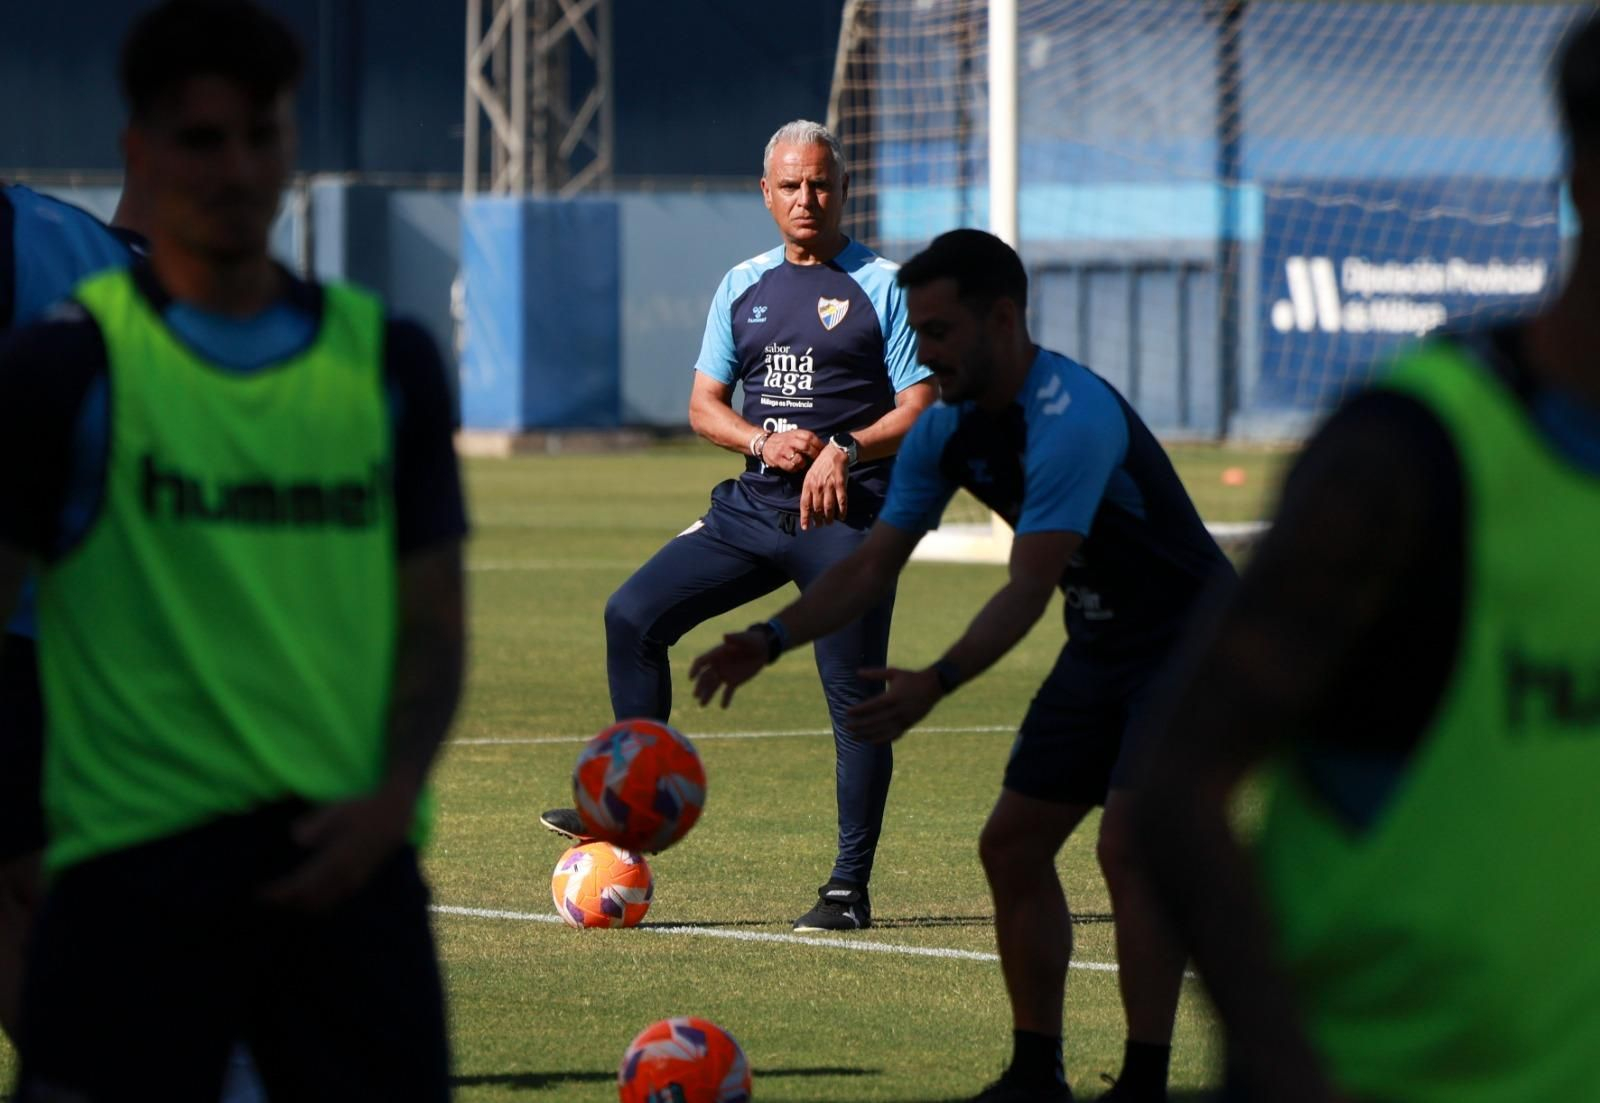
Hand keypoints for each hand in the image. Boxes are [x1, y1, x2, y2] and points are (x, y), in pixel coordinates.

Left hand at [260, 784, 416, 911]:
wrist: (395, 816)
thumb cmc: (363, 809)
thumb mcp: (337, 810)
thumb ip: (316, 825)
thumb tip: (295, 838)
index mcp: (336, 860)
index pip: (301, 885)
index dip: (279, 893)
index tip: (259, 894)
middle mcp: (344, 877)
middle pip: (308, 901)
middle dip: (285, 903)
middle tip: (265, 899)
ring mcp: (353, 882)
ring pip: (322, 905)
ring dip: (300, 906)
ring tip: (282, 901)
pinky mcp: (359, 883)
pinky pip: (333, 902)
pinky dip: (315, 904)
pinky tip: (306, 897)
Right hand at [689, 630, 769, 707]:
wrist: (763, 649)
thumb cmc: (752, 640)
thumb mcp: (745, 638)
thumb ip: (735, 638)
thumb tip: (724, 636)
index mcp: (717, 654)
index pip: (701, 661)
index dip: (695, 669)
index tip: (691, 678)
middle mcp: (718, 665)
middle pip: (705, 677)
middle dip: (700, 686)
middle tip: (696, 696)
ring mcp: (725, 674)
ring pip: (713, 686)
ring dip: (707, 695)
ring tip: (702, 705)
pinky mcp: (734, 681)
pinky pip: (727, 692)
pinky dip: (725, 699)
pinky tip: (723, 707)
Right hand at [760, 429, 821, 474]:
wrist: (765, 443)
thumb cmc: (785, 441)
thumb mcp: (795, 435)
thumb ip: (807, 439)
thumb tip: (824, 447)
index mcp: (796, 433)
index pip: (810, 437)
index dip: (819, 444)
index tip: (824, 451)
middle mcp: (789, 440)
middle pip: (806, 446)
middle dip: (814, 454)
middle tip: (817, 460)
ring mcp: (783, 450)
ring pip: (798, 458)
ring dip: (804, 463)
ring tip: (804, 464)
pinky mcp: (777, 459)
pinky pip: (790, 466)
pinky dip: (795, 468)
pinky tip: (795, 467)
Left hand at [799, 444, 848, 528]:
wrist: (835, 453)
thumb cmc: (821, 465)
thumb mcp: (810, 475)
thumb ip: (808, 490)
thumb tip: (807, 506)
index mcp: (808, 484)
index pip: (805, 505)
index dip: (805, 517)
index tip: (806, 527)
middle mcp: (818, 486)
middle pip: (817, 508)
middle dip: (818, 520)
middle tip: (820, 525)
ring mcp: (829, 486)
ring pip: (829, 507)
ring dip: (829, 518)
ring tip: (829, 523)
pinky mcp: (841, 485)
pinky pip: (841, 501)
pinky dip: (842, 511)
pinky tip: (842, 517)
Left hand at [846, 665, 942, 742]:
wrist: (934, 685)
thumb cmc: (912, 677)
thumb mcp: (894, 672)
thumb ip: (875, 673)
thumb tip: (857, 672)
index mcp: (893, 697)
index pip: (872, 706)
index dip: (859, 710)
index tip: (847, 712)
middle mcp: (898, 710)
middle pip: (875, 721)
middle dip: (859, 725)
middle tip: (846, 727)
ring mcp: (904, 719)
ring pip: (882, 731)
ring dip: (867, 735)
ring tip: (854, 737)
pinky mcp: (908, 724)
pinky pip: (893, 735)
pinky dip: (881, 739)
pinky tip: (871, 741)